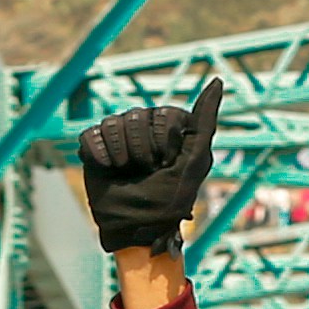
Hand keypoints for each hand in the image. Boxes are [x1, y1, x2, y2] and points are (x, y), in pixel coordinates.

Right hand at [80, 81, 226, 255]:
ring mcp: (117, 135)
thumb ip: (205, 120)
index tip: (169, 164)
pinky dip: (99, 155)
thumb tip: (218, 80)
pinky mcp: (94, 147)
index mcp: (169, 125)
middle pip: (135, 117)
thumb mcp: (195, 160)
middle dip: (142, 150)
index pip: (163, 115)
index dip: (165, 142)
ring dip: (121, 155)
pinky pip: (90, 136)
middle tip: (146, 171)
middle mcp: (143, 126)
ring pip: (111, 124)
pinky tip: (108, 170)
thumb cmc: (171, 199)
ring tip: (127, 172)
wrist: (137, 227)